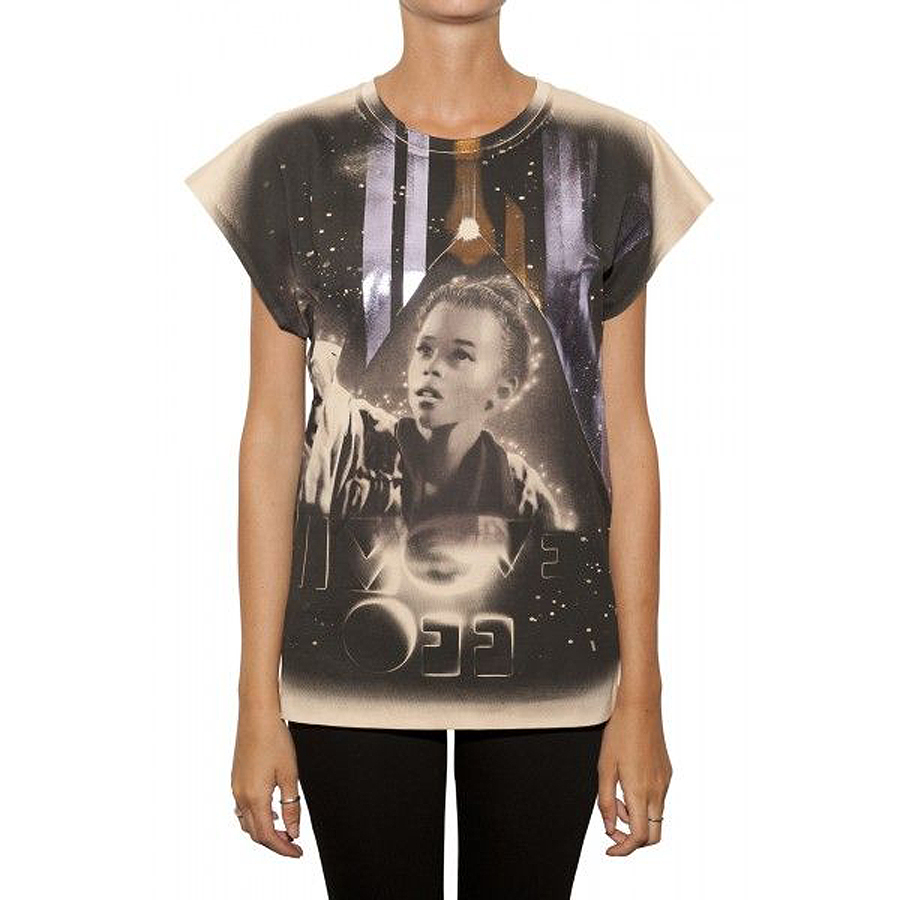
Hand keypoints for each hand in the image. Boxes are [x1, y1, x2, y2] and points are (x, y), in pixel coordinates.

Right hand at [231, 707, 303, 857]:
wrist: (257, 714)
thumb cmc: (274, 738)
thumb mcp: (290, 774)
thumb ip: (291, 806)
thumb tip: (293, 831)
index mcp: (254, 797)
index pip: (267, 836)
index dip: (283, 848)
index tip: (297, 853)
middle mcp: (240, 795)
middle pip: (255, 833)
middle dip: (274, 843)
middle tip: (293, 845)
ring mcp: (236, 786)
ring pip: (247, 822)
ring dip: (264, 830)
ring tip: (284, 830)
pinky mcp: (236, 778)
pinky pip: (243, 808)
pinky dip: (257, 816)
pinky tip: (271, 810)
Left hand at [596, 694, 671, 855]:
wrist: (640, 706)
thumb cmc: (619, 732)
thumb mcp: (604, 768)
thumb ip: (605, 801)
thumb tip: (609, 828)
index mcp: (640, 790)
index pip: (639, 837)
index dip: (624, 848)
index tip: (610, 849)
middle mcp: (657, 790)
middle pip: (653, 834)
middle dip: (633, 839)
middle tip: (613, 826)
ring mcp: (665, 782)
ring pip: (655, 816)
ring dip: (636, 817)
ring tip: (616, 796)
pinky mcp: (667, 773)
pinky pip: (657, 798)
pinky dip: (642, 802)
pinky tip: (627, 783)